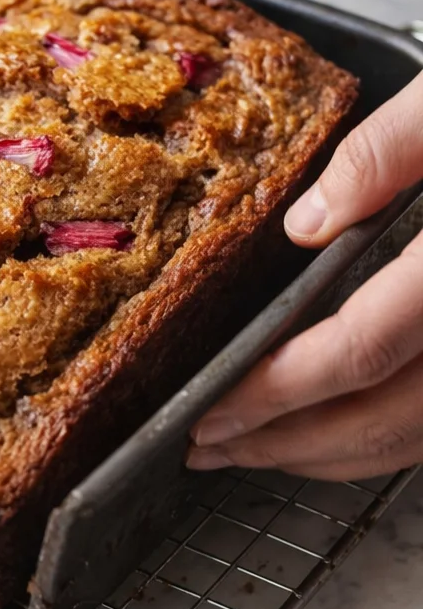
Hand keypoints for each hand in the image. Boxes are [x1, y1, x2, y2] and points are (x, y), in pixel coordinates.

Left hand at [189, 73, 422, 481]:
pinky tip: (336, 431)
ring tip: (254, 452)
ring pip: (416, 442)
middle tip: (207, 449)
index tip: (211, 409)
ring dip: (329, 457)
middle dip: (283, 446)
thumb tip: (306, 222)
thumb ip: (388, 151)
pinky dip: (384, 443)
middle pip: (383, 421)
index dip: (276, 392)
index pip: (360, 352)